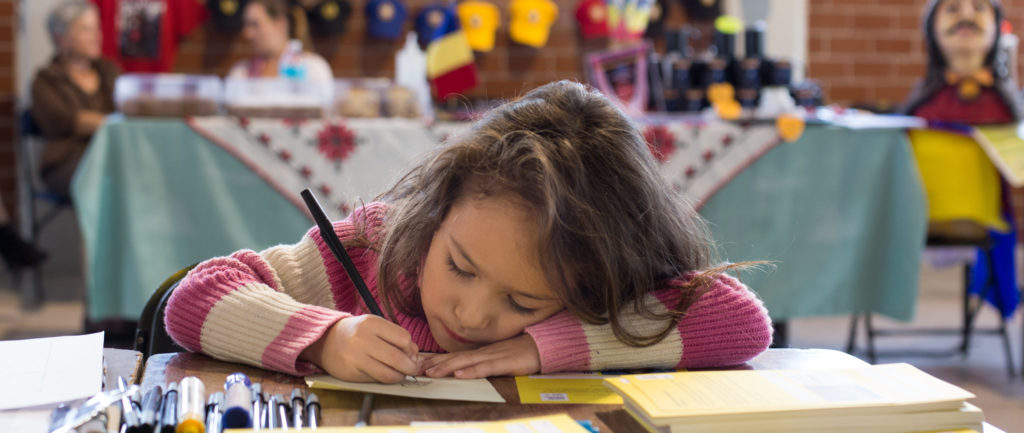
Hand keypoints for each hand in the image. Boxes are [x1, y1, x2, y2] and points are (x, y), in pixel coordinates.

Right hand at [300, 315, 418, 382]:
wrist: (325, 341)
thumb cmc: (356, 333)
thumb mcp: (375, 326)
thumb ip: (395, 337)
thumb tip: (415, 355)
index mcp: (371, 323)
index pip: (403, 338)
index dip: (412, 349)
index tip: (412, 354)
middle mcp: (362, 339)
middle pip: (397, 358)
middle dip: (410, 367)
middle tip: (412, 369)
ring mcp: (355, 357)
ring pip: (388, 373)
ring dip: (400, 376)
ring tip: (400, 374)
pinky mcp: (351, 373)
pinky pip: (376, 380)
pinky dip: (386, 380)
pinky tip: (385, 374)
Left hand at [419, 334, 540, 378]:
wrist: (541, 346)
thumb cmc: (519, 352)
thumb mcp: (497, 357)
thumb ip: (482, 362)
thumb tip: (464, 370)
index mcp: (480, 352)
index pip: (454, 356)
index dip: (436, 360)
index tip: (419, 364)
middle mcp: (483, 353)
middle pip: (455, 358)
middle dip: (435, 364)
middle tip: (416, 369)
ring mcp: (493, 357)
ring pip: (466, 363)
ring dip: (447, 367)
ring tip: (432, 373)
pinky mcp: (504, 363)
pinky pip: (485, 368)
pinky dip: (471, 371)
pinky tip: (460, 375)